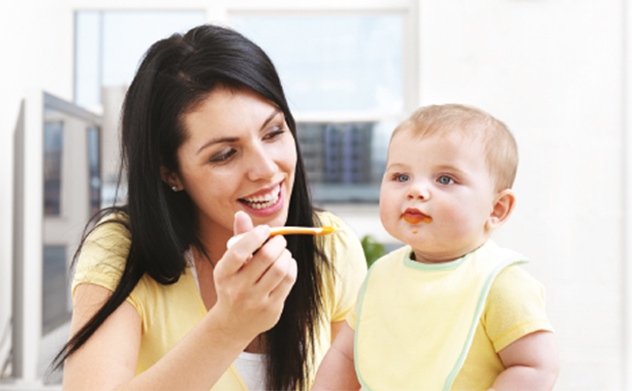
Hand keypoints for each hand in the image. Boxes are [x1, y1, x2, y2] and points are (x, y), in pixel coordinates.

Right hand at [212, 211, 297, 342]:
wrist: (231, 324)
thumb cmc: (232, 284)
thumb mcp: (229, 264)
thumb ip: (238, 239)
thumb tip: (241, 214)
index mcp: (223, 274)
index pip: (238, 252)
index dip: (254, 236)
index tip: (265, 230)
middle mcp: (238, 288)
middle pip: (265, 258)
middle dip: (277, 243)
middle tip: (279, 240)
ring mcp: (255, 301)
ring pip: (280, 269)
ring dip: (286, 254)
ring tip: (283, 252)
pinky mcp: (271, 309)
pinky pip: (288, 281)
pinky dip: (292, 266)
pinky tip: (288, 264)